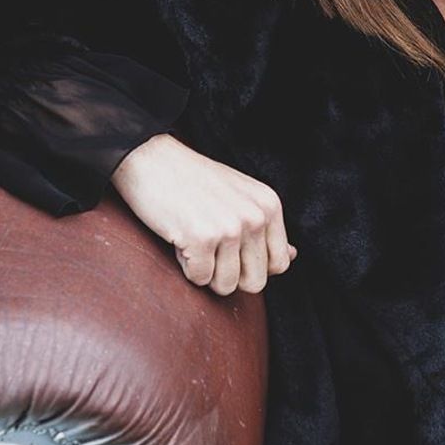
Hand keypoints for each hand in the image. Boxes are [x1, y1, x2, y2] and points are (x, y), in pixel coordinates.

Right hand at [109, 133, 297, 295]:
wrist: (150, 158)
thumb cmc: (193, 180)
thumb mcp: (240, 195)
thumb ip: (266, 227)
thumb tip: (294, 255)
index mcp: (269, 206)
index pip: (279, 264)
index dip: (251, 266)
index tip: (231, 249)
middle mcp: (255, 217)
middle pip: (255, 282)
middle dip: (229, 276)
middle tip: (210, 250)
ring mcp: (229, 228)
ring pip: (226, 286)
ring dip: (206, 272)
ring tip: (194, 240)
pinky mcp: (201, 238)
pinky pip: (199, 279)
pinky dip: (185, 266)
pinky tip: (180, 237)